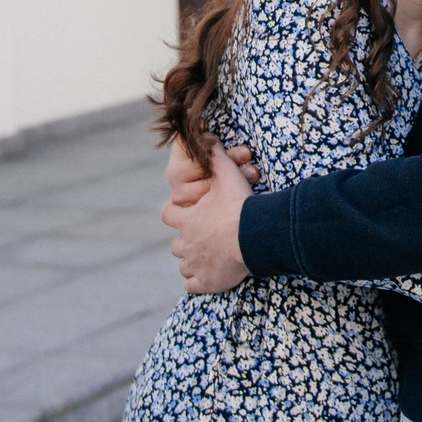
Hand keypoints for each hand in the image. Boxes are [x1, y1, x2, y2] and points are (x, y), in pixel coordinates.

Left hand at [160, 142, 253, 292]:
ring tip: (206, 258)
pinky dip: (196, 282)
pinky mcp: (205, 282)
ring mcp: (194, 264)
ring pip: (182, 266)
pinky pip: (191, 286)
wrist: (253, 237)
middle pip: (174, 245)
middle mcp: (185, 243)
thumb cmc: (239, 206)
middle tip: (201, 238)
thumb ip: (216, 156)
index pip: (167, 214)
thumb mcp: (228, 175)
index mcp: (187, 219)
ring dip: (190, 262)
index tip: (183, 213)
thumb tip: (206, 136)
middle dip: (184, 242)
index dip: (174, 213)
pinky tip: (207, 277)